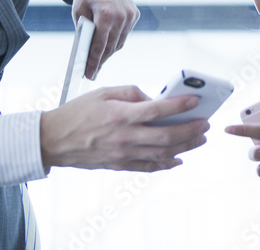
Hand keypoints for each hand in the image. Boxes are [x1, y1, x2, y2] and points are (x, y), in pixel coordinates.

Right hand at [40, 86, 208, 171]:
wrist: (53, 140)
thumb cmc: (78, 112)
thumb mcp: (104, 92)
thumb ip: (132, 93)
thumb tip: (154, 99)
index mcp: (120, 115)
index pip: (157, 110)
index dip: (179, 106)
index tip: (195, 101)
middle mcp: (124, 137)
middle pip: (165, 136)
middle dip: (190, 130)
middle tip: (206, 124)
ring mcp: (123, 154)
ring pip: (161, 154)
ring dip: (185, 147)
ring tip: (200, 139)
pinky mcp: (119, 165)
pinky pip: (148, 167)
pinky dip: (166, 164)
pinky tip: (178, 158)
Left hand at [71, 0, 140, 78]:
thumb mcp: (79, 11)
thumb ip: (83, 30)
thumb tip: (86, 50)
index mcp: (106, 14)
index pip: (99, 45)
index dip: (93, 62)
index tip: (89, 73)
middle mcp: (121, 16)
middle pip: (111, 47)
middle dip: (101, 61)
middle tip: (93, 72)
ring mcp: (130, 16)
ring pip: (120, 42)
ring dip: (109, 53)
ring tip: (99, 61)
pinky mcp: (135, 14)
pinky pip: (125, 34)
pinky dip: (116, 41)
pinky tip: (108, 46)